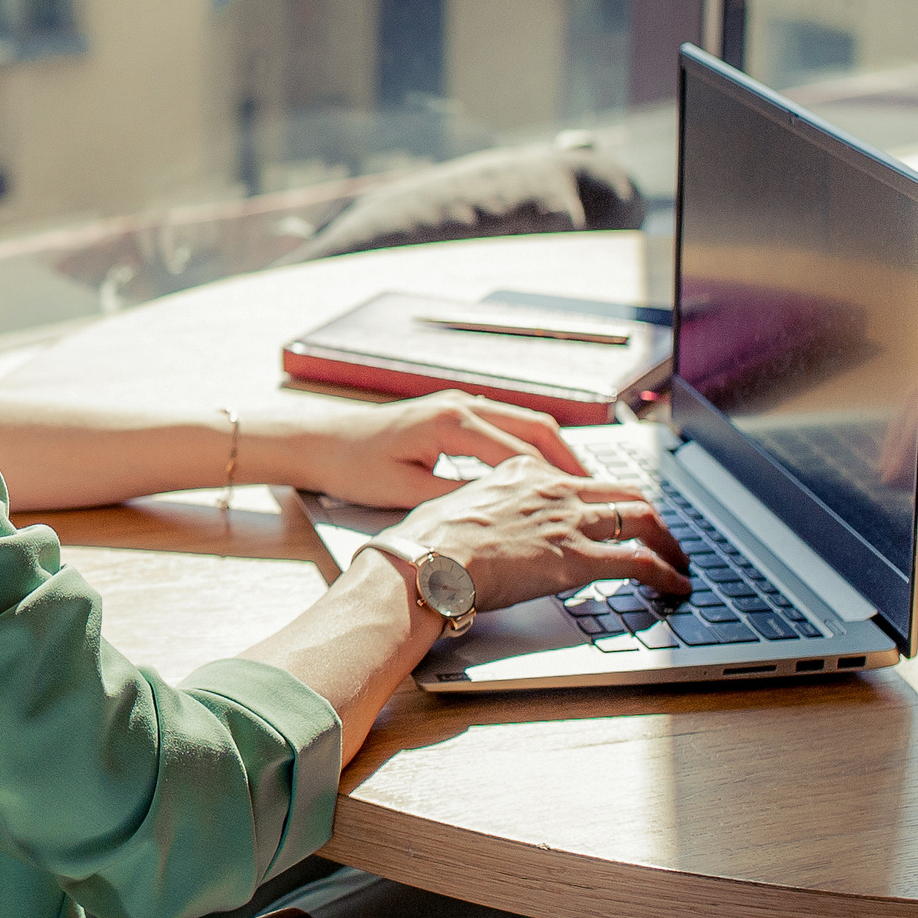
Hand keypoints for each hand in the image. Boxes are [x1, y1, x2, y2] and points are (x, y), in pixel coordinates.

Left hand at [286, 389, 586, 507]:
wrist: (321, 442)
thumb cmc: (354, 467)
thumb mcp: (406, 491)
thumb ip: (456, 499)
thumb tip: (500, 513)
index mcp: (452, 422)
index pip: (519, 452)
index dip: (554, 480)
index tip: (582, 502)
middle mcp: (461, 405)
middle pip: (534, 427)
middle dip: (568, 458)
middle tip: (597, 490)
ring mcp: (458, 404)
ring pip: (524, 422)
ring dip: (553, 450)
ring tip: (580, 482)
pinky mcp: (453, 413)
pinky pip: (506, 425)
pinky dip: (531, 446)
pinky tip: (541, 471)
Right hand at [392, 454, 688, 610]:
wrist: (426, 561)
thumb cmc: (426, 542)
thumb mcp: (453, 507)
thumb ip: (477, 509)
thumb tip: (472, 525)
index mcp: (520, 471)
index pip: (577, 479)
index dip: (602, 497)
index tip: (611, 511)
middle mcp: (552, 489)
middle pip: (621, 492)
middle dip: (649, 513)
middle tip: (661, 533)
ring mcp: (569, 521)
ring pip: (642, 519)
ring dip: (668, 541)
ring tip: (679, 560)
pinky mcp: (579, 558)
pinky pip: (639, 561)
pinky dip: (666, 573)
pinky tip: (676, 586)